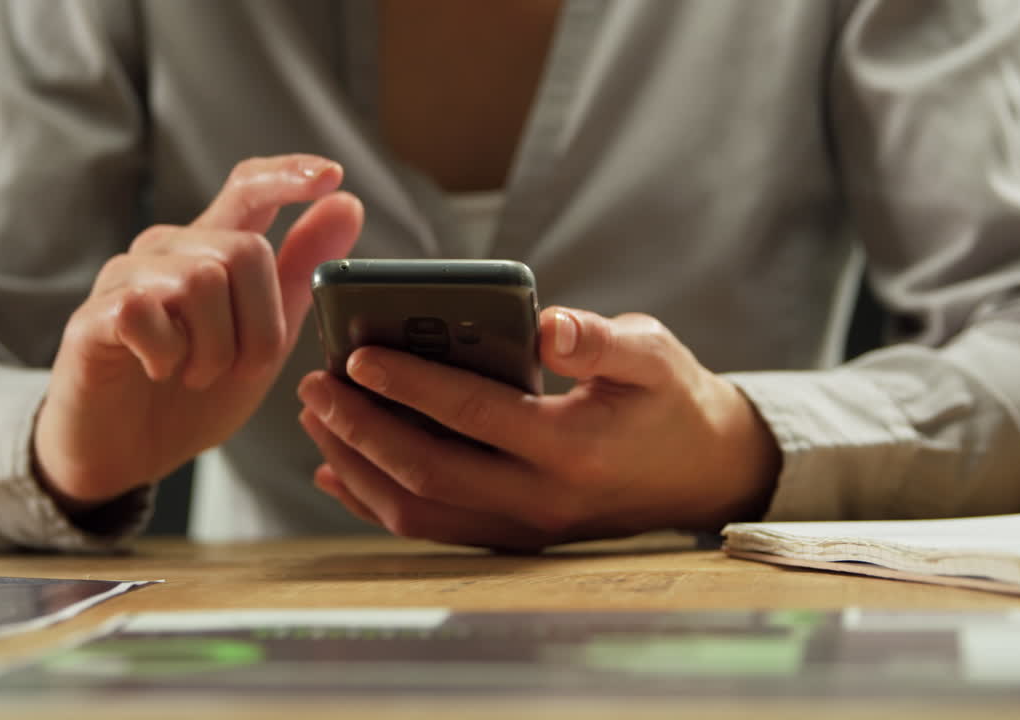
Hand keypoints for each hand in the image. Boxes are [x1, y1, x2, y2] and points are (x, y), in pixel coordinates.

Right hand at [35, 154, 362, 509]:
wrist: (127, 455)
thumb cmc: (194, 394)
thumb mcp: (266, 336)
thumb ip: (300, 273)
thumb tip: (348, 203)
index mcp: (211, 250)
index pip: (248, 188)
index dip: (289, 175)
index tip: (332, 176)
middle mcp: (167, 250)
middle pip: (243, 250)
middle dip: (261, 326)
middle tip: (238, 370)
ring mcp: (125, 278)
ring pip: (201, 281)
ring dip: (215, 349)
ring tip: (196, 376)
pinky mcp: (93, 315)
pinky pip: (146, 311)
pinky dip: (168, 354)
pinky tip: (160, 371)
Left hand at [297, 307, 779, 550]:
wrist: (704, 473)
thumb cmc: (673, 401)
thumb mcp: (654, 355)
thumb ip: (601, 341)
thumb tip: (549, 325)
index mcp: (573, 448)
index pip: (472, 415)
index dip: (409, 384)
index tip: (356, 354)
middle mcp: (540, 501)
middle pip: (427, 471)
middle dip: (361, 427)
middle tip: (315, 385)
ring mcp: (522, 529)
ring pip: (419, 510)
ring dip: (359, 465)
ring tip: (318, 418)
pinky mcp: (510, 540)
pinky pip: (431, 529)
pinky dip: (377, 503)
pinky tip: (339, 471)